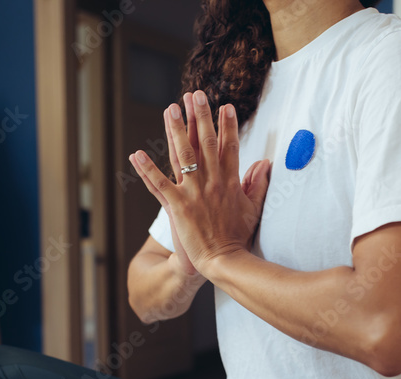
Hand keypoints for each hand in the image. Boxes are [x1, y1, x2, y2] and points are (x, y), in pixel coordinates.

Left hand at [129, 89, 271, 276]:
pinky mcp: (178, 206)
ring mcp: (193, 193)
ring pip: (183, 155)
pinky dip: (146, 169)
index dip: (227, 125)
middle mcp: (212, 183)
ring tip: (171, 108)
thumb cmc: (238, 237)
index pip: (229, 147)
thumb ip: (258, 184)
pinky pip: (158, 184)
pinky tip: (136, 154)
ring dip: (175, 130)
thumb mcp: (254, 209)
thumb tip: (264, 163)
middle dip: (200, 116)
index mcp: (230, 182)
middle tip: (195, 95)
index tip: (225, 106)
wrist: (224, 261)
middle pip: (205, 143)